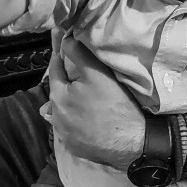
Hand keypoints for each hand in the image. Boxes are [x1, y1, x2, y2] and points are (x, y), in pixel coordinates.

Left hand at [47, 37, 143, 168]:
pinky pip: (71, 129)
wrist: (132, 142)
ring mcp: (64, 135)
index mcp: (57, 96)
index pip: (54, 70)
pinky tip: (88, 117)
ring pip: (63, 111)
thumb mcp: (97, 73)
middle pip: (58, 92)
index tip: (65, 48)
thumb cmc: (115, 105)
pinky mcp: (74, 147)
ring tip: (85, 97)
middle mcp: (55, 117)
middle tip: (81, 74)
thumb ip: (78, 54)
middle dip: (67, 82)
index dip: (61, 57)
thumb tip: (65, 39)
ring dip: (70, 102)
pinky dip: (76, 121)